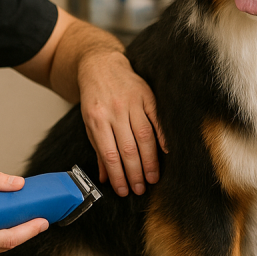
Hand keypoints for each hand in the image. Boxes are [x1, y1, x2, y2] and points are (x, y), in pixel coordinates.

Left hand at [78, 50, 166, 196]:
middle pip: (128, 148)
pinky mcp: (146, 95)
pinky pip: (157, 118)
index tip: (124, 190)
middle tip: (140, 189)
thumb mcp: (89, 123)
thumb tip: (105, 177)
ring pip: (144, 136)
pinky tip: (167, 152)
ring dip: (149, 160)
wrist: (100, 65)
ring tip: (152, 178)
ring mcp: (131, 102)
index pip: (109, 154)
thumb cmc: (95, 97)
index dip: (118, 175)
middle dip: (135, 172)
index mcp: (97, 119)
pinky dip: (163, 136)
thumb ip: (98, 149)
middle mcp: (114, 111)